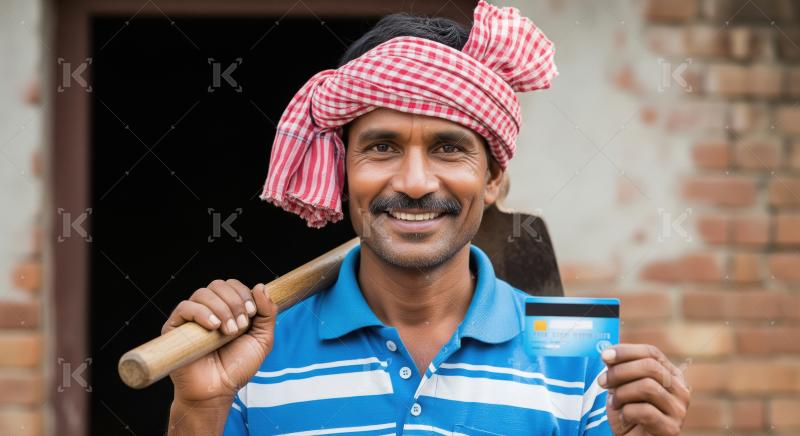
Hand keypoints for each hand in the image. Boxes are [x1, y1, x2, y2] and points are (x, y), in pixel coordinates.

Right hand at [162, 279, 277, 406]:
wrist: (218, 391)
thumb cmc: (238, 367)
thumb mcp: (262, 339)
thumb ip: (267, 313)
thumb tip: (260, 286)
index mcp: (228, 309)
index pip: (233, 285)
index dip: (243, 294)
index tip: (252, 314)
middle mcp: (208, 310)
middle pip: (218, 285)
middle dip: (234, 302)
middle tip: (240, 326)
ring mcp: (191, 318)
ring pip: (202, 293)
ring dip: (221, 309)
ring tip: (229, 331)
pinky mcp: (175, 328)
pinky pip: (184, 307)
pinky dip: (201, 313)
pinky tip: (213, 326)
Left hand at [600, 344, 689, 435]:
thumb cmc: (628, 413)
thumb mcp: (622, 386)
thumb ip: (619, 370)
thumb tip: (608, 356)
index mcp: (671, 374)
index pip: (652, 353)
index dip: (626, 352)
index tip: (604, 356)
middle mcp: (680, 390)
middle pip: (651, 367)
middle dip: (620, 372)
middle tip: (602, 382)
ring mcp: (679, 410)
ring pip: (648, 387)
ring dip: (622, 394)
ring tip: (615, 403)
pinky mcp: (671, 429)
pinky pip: (645, 411)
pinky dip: (627, 413)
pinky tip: (625, 417)